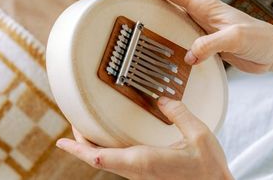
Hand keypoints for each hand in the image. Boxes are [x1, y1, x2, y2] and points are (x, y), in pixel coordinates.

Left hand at [56, 97, 232, 179]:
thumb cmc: (208, 169)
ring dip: (91, 149)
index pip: (102, 158)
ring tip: (83, 133)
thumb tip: (162, 99)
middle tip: (70, 129)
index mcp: (145, 161)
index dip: (80, 150)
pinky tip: (109, 143)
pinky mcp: (147, 174)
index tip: (63, 141)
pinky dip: (106, 152)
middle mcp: (138, 170)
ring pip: (107, 163)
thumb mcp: (198, 135)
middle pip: (99, 160)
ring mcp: (142, 175)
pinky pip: (119, 163)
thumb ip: (179, 114)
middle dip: (81, 145)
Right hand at [118, 0, 272, 73]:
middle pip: (166, 0)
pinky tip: (159, 47)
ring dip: (153, 17)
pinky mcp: (205, 40)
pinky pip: (180, 35)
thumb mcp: (236, 39)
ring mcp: (201, 26)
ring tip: (134, 22)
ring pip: (171, 18)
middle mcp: (200, 13)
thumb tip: (188, 55)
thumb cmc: (260, 39)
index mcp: (204, 5)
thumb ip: (211, 44)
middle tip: (122, 0)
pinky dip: (166, 38)